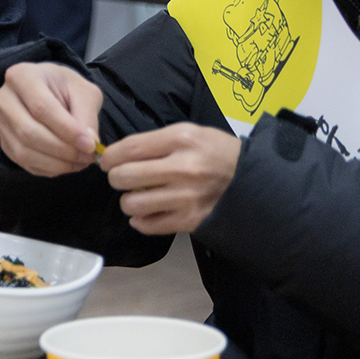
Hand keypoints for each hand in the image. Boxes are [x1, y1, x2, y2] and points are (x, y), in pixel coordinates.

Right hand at [0, 62, 103, 176]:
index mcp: (22, 76)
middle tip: (88, 156)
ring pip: (24, 151)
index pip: (41, 108)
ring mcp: (1, 122)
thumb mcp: (84, 92)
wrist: (49, 90)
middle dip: (62, 150)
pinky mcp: (4, 141)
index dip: (66, 130)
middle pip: (28, 132)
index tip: (90, 144)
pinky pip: (24, 162)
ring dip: (56, 163)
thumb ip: (87, 115)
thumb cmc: (66, 88)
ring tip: (81, 162)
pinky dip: (49, 168)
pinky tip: (67, 164)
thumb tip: (88, 143)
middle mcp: (4, 98)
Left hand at [99, 123, 241, 234]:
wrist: (252, 179)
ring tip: (138, 196)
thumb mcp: (188, 133)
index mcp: (181, 140)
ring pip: (132, 204)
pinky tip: (148, 212)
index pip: (129, 149)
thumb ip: (153, 142)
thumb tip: (115, 156)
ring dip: (128, 201)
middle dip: (116, 178)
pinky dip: (141, 220)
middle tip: (122, 178)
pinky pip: (148, 225)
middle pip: (125, 177)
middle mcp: (183, 168)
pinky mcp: (190, 221)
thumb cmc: (214, 151)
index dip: (110, 157)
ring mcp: (187, 197)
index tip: (107, 161)